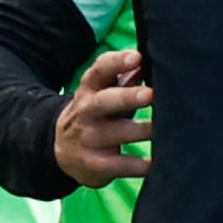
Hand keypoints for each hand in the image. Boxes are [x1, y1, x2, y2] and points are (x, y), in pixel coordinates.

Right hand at [54, 49, 153, 187]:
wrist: (62, 149)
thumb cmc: (97, 113)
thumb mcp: (103, 92)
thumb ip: (125, 76)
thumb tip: (151, 60)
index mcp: (90, 89)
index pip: (100, 70)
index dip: (117, 62)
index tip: (137, 57)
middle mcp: (86, 111)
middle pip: (104, 101)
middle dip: (126, 97)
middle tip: (150, 94)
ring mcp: (88, 139)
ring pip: (114, 134)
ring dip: (139, 131)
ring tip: (160, 129)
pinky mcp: (94, 164)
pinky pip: (116, 165)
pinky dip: (135, 165)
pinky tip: (152, 163)